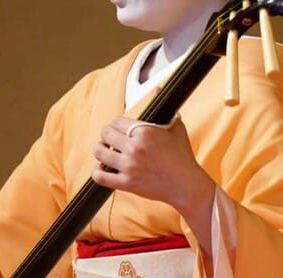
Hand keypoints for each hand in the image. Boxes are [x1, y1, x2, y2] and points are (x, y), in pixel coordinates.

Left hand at [91, 116, 213, 211]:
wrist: (186, 184)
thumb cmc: (182, 155)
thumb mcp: (175, 126)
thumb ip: (163, 107)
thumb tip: (156, 88)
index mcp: (145, 132)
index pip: (116, 121)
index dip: (115, 124)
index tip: (118, 128)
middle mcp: (134, 148)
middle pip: (105, 134)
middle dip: (106, 135)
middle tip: (110, 139)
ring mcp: (129, 167)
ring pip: (100, 152)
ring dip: (100, 149)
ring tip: (104, 150)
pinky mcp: (127, 183)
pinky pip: (101, 177)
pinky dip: (96, 171)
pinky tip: (101, 167)